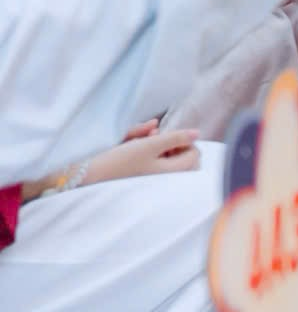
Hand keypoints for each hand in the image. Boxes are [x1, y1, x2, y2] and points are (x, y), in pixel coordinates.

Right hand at [86, 122, 202, 186]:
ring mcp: (149, 178)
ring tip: (136, 137)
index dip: (184, 140)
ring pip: (160, 153)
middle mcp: (163, 178)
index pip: (195, 154)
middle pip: (178, 155)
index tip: (168, 135)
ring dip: (149, 140)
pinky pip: (145, 157)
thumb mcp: (150, 145)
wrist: (86, 177)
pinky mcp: (136, 175)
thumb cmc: (119, 162)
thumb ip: (176, 138)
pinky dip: (138, 146)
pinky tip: (128, 140)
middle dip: (166, 140)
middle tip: (153, 136)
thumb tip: (197, 133)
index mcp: (172, 173)